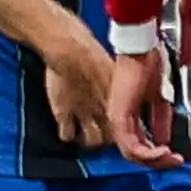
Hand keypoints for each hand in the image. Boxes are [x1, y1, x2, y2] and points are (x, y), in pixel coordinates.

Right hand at [38, 20, 116, 148]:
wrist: (70, 49)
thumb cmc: (91, 53)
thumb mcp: (113, 71)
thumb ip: (118, 86)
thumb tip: (125, 94)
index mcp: (118, 101)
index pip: (127, 128)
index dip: (123, 130)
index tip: (120, 128)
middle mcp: (103, 111)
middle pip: (110, 139)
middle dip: (107, 138)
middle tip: (101, 132)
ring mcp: (83, 114)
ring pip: (91, 142)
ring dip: (88, 140)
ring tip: (84, 134)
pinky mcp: (63, 114)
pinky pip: (68, 136)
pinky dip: (69, 135)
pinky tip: (69, 128)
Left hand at [104, 48, 176, 165]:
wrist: (141, 49)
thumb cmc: (149, 66)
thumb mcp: (160, 100)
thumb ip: (160, 121)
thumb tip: (164, 140)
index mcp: (127, 116)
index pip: (138, 146)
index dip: (157, 156)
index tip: (175, 157)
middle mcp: (119, 120)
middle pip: (134, 154)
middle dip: (157, 162)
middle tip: (176, 161)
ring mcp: (117, 119)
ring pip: (131, 153)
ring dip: (154, 159)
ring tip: (171, 157)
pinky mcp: (119, 116)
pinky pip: (130, 144)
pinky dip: (147, 152)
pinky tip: (163, 150)